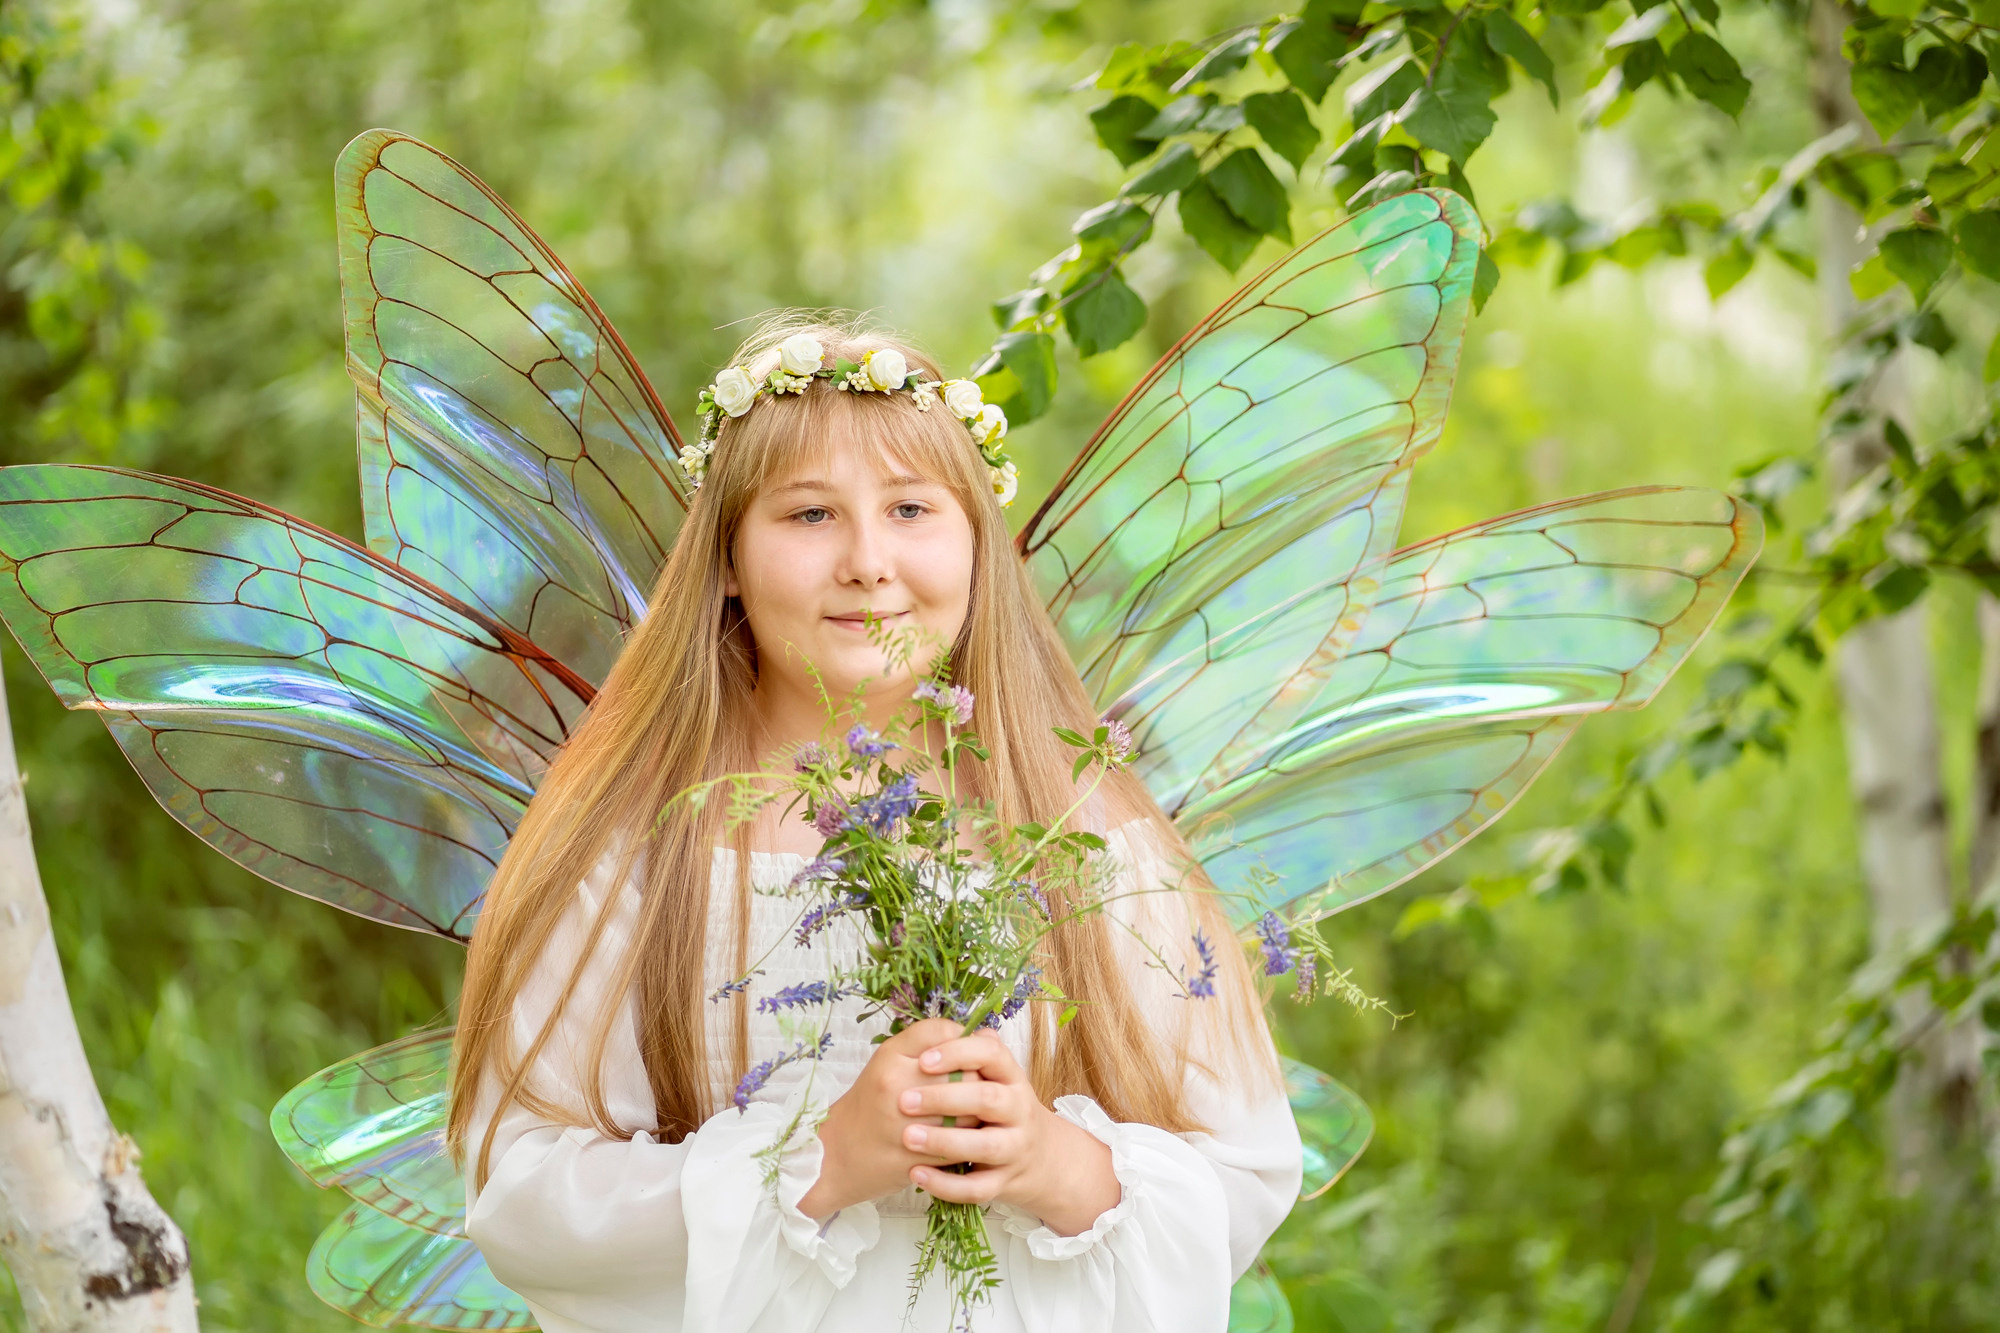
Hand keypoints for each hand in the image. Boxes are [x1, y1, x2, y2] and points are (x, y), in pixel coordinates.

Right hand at [798, 1018, 975, 1219]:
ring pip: (969, 1113)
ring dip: (977, 1116)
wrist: (834, 1155)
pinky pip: (959, 1146)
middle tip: (975, 1090)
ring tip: (971, 1116)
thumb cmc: (870, 1104)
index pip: (944, 1034)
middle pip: (965, 1073)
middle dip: (977, 1082)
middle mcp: (897, 1085)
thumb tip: (984, 1035)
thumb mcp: (890, 1062)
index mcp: (890, 1057)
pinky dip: (967, 1143)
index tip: (966, 1057)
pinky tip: (962, 1140)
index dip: (964, 1043)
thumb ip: (931, 1042)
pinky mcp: (915, 1156)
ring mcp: (905, 1122)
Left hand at [897, 1030, 1120, 1237]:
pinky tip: (916, 1174)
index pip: (992, 1054)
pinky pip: (977, 1188)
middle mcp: (1019, 1110)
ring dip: (945, 1141)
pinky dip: (946, 1184)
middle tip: (905, 1101)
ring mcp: (1015, 1148)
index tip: (923, 1060)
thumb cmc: (1003, 1111)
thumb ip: (973, 1055)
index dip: (959, 1053)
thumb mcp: (997, 1078)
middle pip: (989, 1098)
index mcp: (1011, 1077)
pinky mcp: (1004, 1183)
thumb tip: (946, 1027)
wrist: (1042, 1160)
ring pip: (986, 1146)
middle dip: (946, 1098)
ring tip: (907, 1136)